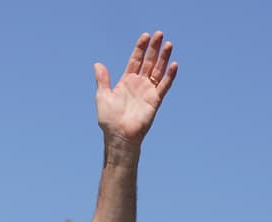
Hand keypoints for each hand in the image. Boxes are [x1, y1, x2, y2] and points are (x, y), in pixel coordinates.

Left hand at [94, 32, 177, 146]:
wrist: (119, 136)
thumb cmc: (109, 120)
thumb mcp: (103, 96)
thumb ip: (102, 80)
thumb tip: (98, 64)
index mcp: (126, 81)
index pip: (135, 60)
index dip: (140, 48)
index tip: (145, 36)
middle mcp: (139, 84)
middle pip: (149, 62)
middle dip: (154, 48)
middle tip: (159, 34)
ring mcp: (148, 92)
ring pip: (158, 71)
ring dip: (164, 58)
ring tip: (168, 44)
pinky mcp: (155, 101)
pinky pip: (164, 86)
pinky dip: (169, 76)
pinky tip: (173, 65)